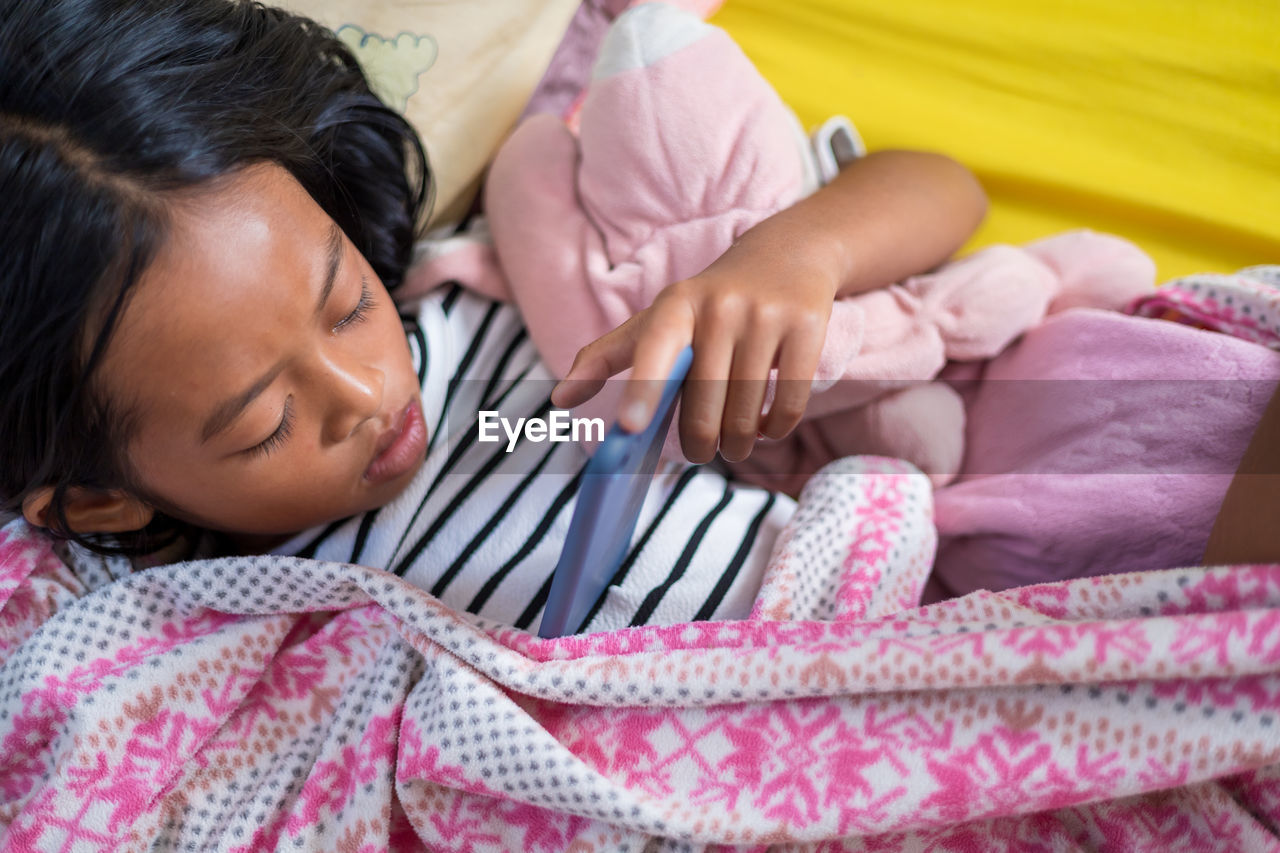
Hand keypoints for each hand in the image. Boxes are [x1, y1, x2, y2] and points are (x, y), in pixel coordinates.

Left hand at [550, 241, 837, 463]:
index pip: (654, 349)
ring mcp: (766, 315)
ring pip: (746, 412)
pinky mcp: (806, 326)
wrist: (788, 254)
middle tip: (701, 453)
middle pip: (704, 405)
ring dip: (738, 445)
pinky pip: (788, 403)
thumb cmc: (709, 301)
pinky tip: (766, 427)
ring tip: (734, 446)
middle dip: (700, 444)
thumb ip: (604, 358)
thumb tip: (559, 402)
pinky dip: (775, 429)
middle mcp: (720, 306)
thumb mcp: (656, 318)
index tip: (628, 428)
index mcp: (675, 305)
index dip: (641, 390)